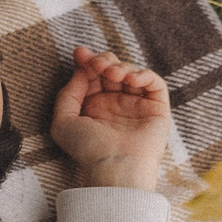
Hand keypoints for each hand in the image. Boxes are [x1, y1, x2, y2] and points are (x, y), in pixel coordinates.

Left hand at [51, 45, 171, 189]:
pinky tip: (130, 80)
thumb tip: (81, 72)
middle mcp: (116, 104)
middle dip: (104, 60)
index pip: (93, 75)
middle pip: (112, 68)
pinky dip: (144, 74)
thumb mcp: (64, 122)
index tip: (80, 53)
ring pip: (132, 72)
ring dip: (121, 66)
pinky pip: (155, 83)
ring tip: (112, 74)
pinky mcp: (157, 109)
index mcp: (96, 106)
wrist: (114, 168)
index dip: (87, 61)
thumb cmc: (88, 150)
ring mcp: (137, 106)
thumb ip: (67, 94)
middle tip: (97, 64)